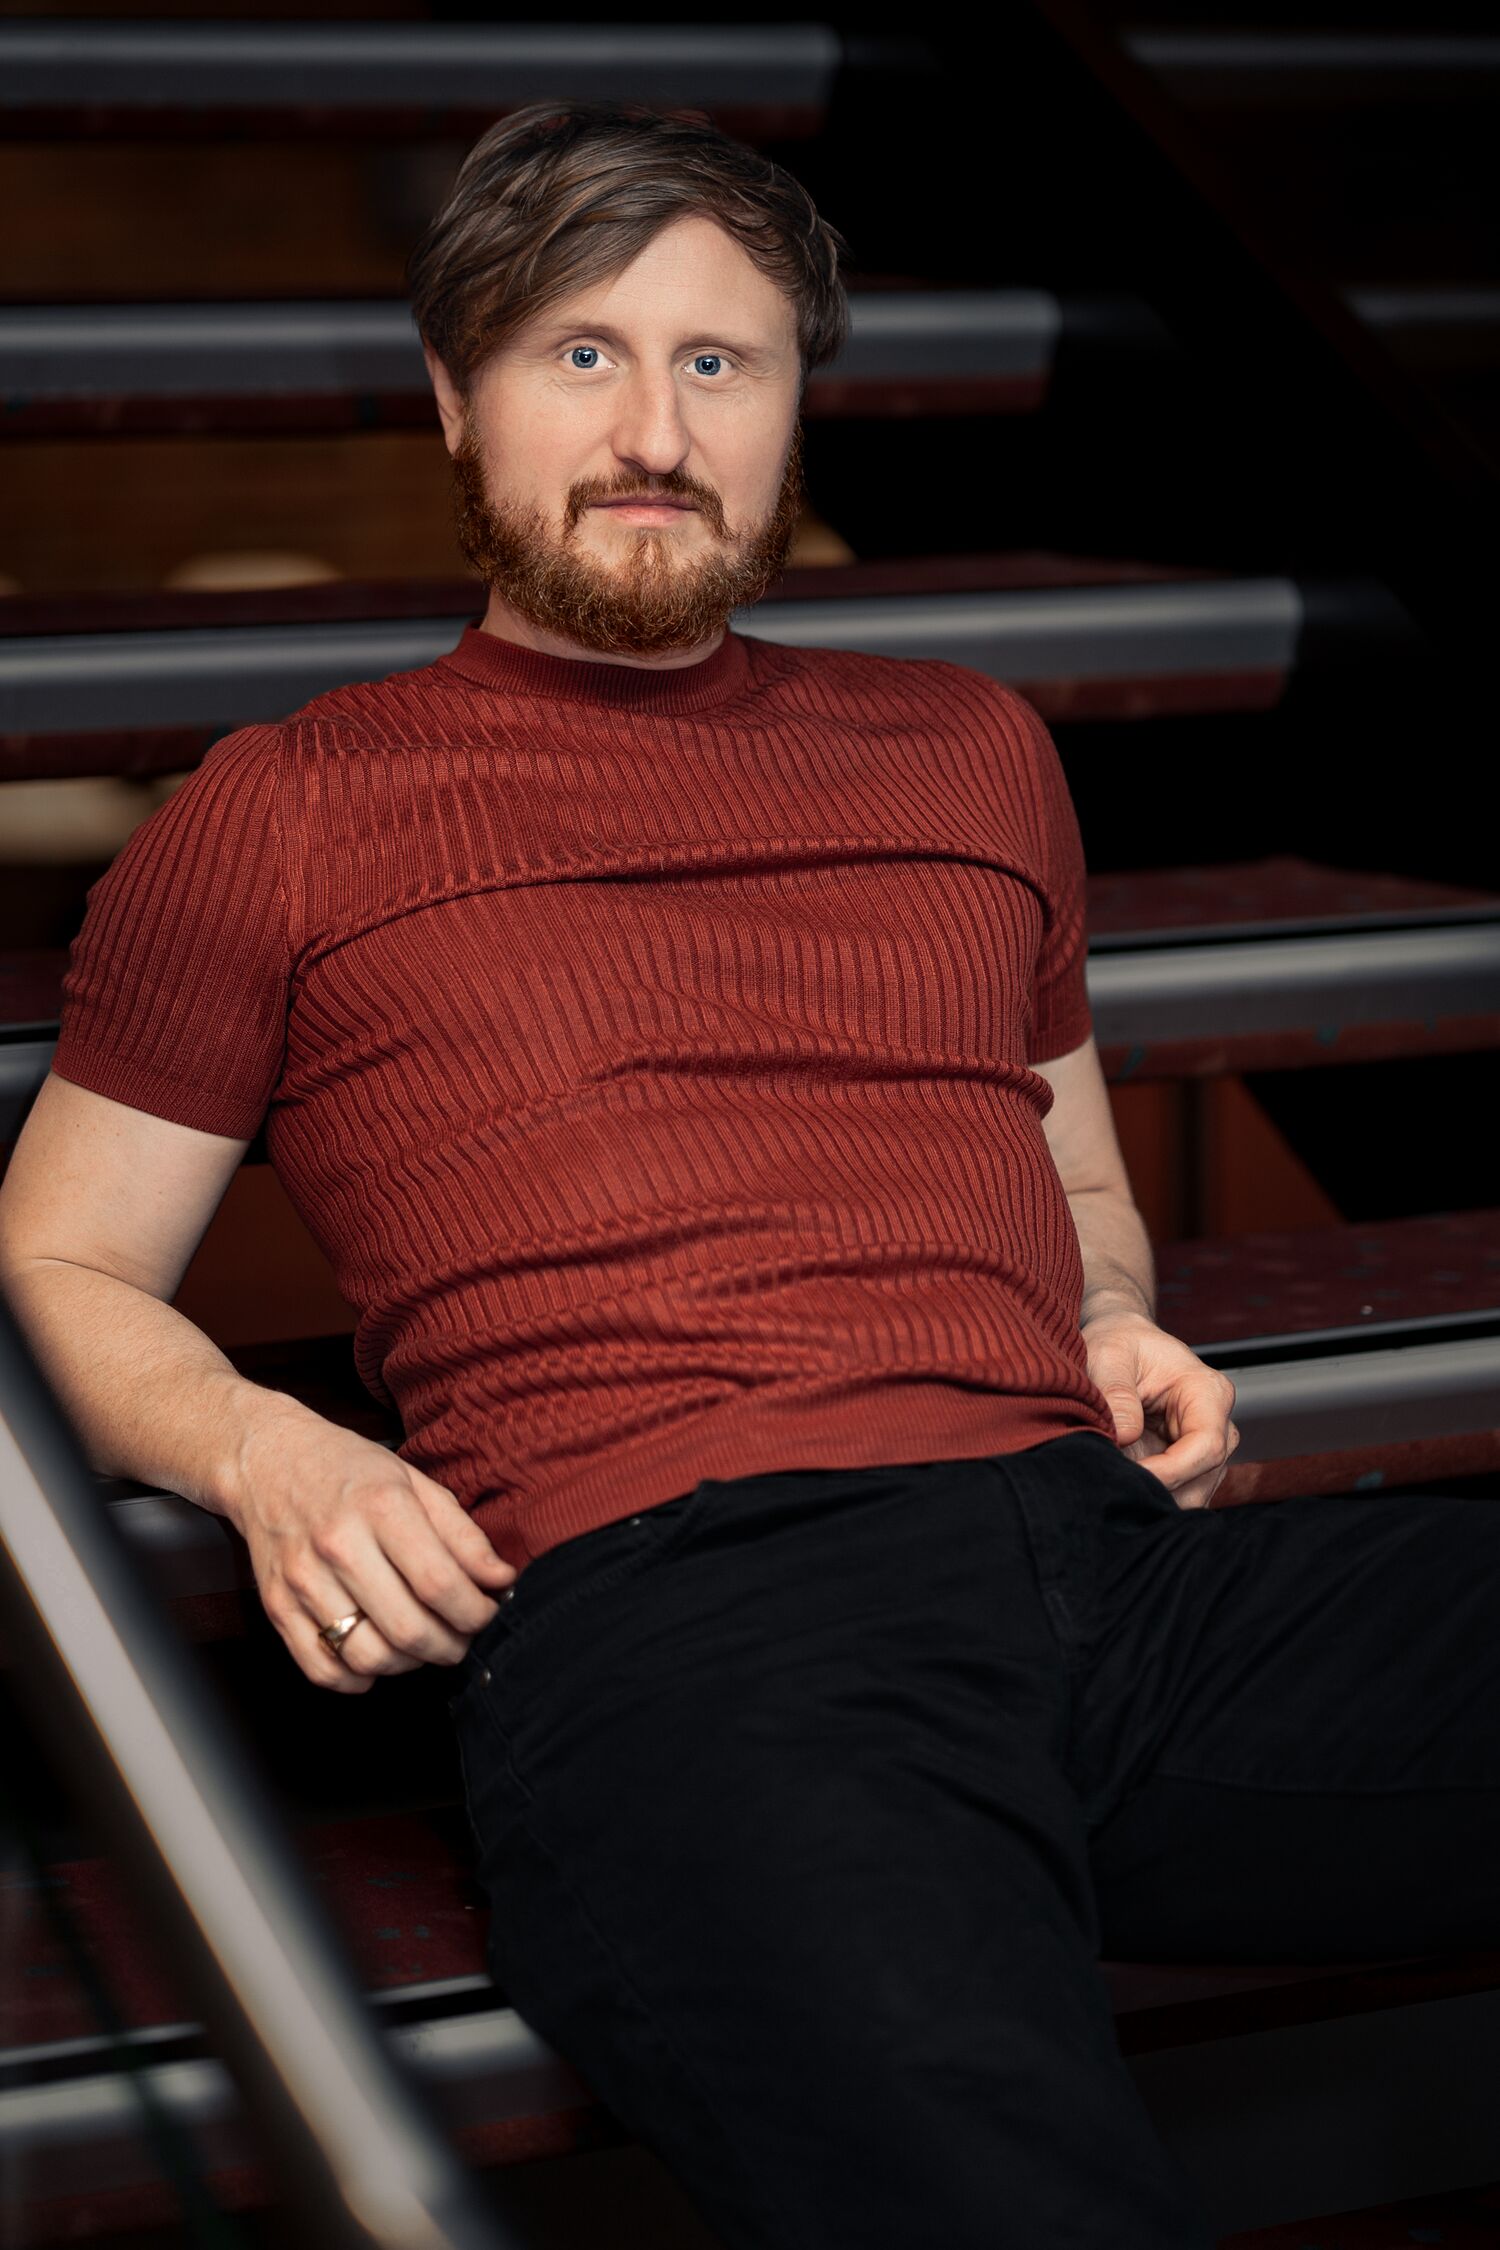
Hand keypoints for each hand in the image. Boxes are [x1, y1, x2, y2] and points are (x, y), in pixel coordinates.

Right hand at [222, 1409, 517, 1692]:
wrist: (265, 1459)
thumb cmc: (346, 1468)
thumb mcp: (413, 1480)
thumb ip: (461, 1533)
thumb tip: (500, 1579)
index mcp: (379, 1506)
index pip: (440, 1583)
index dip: (476, 1611)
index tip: (487, 1612)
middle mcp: (338, 1545)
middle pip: (408, 1629)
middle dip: (450, 1646)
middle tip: (462, 1637)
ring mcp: (302, 1580)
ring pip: (368, 1657)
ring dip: (409, 1664)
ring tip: (422, 1644)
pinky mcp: (277, 1606)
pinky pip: (322, 1669)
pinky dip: (357, 1679)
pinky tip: (377, 1656)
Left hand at [1081, 1308, 1238, 1508]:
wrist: (1121, 1344)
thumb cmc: (1120, 1343)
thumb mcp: (1108, 1355)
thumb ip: (1116, 1392)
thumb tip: (1124, 1434)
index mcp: (1208, 1392)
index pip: (1206, 1447)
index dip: (1169, 1471)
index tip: (1127, 1477)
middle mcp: (1217, 1423)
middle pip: (1202, 1479)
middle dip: (1157, 1490)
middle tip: (1109, 1487)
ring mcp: (1204, 1448)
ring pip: (1191, 1495)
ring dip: (1151, 1497)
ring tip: (1111, 1484)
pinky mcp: (1186, 1465)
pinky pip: (1176, 1494)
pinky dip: (1148, 1496)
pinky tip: (1119, 1485)